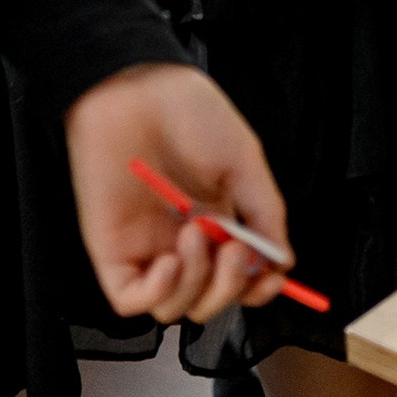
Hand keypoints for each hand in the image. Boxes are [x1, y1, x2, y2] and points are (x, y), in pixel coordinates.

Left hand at [64, 62, 290, 322]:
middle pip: (209, 300)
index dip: (256, 288)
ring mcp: (147, 248)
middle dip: (230, 287)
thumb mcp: (244, 161)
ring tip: (196, 236)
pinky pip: (131, 299)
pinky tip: (169, 262)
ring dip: (195, 284)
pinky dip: (157, 292)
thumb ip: (265, 213)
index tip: (272, 279)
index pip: (238, 278)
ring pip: (173, 308)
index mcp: (216, 220)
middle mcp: (182, 240)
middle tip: (235, 252)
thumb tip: (283, 259)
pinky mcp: (113, 251)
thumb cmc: (187, 111)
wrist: (139, 89)